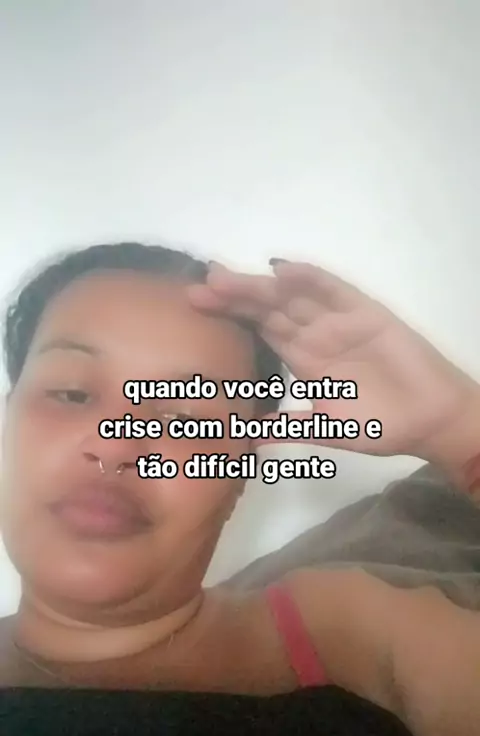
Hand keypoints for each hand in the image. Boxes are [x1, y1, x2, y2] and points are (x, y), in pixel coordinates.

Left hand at [188, 260, 478, 460]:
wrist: (428, 421)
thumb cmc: (380, 425)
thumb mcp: (326, 429)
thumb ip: (289, 428)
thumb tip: (246, 438)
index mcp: (303, 359)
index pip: (259, 330)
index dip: (229, 316)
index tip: (195, 308)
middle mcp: (315, 334)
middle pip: (267, 309)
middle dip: (233, 297)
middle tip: (198, 288)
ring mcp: (337, 321)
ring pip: (291, 296)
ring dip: (259, 286)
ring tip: (224, 277)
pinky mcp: (364, 313)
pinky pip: (333, 291)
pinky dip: (309, 279)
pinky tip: (283, 270)